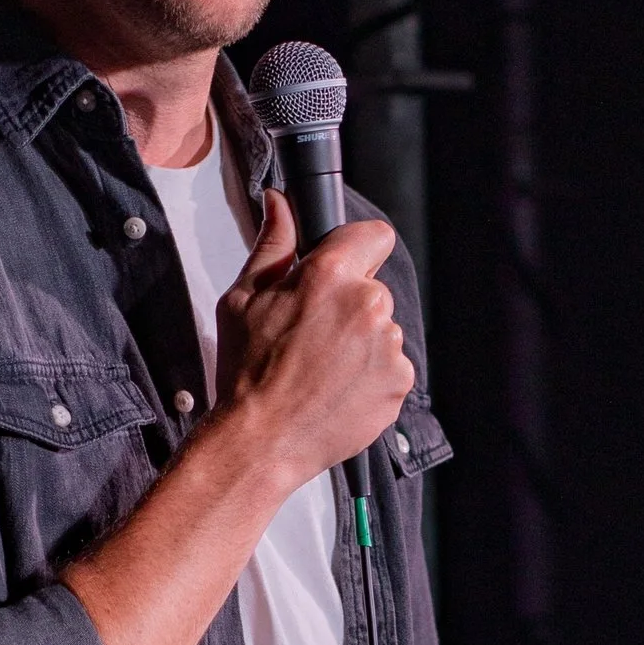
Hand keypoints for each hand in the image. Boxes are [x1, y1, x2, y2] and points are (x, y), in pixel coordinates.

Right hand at [215, 191, 411, 487]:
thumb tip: (280, 203)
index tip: (345, 264)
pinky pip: (390, 366)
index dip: (358, 248)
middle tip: (312, 334)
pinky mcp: (399, 382)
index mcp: (330, 275)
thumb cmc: (247, 373)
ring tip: (321, 369)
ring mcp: (388, 346)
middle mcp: (368, 305)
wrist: (261, 441)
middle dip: (349, 304)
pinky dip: (370, 376)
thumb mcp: (243, 297)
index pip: (374, 235)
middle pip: (373, 289)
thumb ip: (274, 244)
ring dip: (360, 342)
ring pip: (382, 330)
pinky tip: (336, 389)